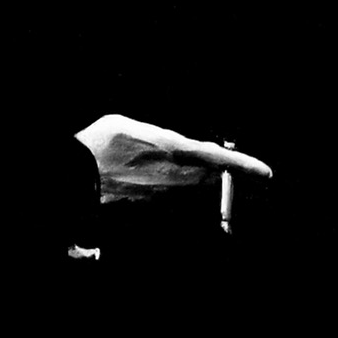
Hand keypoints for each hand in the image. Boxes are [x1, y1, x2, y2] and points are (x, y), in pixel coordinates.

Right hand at [74, 113, 272, 203]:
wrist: (72, 178)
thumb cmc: (98, 144)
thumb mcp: (131, 125)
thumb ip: (158, 136)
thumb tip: (168, 143)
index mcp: (175, 150)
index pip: (222, 160)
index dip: (247, 166)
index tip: (266, 173)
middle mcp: (175, 179)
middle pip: (215, 182)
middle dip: (229, 180)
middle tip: (239, 178)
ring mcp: (163, 199)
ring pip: (196, 194)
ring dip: (202, 188)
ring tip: (201, 181)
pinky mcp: (149, 212)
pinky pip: (173, 205)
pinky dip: (177, 197)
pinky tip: (167, 189)